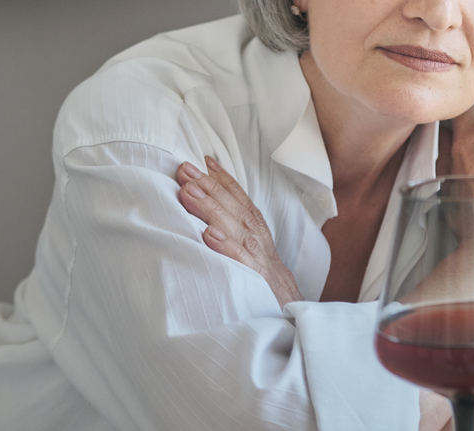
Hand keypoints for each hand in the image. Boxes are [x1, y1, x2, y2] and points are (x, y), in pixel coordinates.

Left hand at [177, 156, 303, 308]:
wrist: (290, 313)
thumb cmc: (262, 280)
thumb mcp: (250, 251)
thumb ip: (233, 229)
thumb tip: (206, 211)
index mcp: (255, 232)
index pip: (240, 199)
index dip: (222, 179)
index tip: (203, 160)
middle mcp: (257, 240)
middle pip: (234, 208)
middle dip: (209, 186)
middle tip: (184, 170)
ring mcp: (259, 261)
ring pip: (235, 229)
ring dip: (211, 209)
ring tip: (188, 193)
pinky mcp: (258, 282)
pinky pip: (241, 263)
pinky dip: (227, 248)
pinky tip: (209, 236)